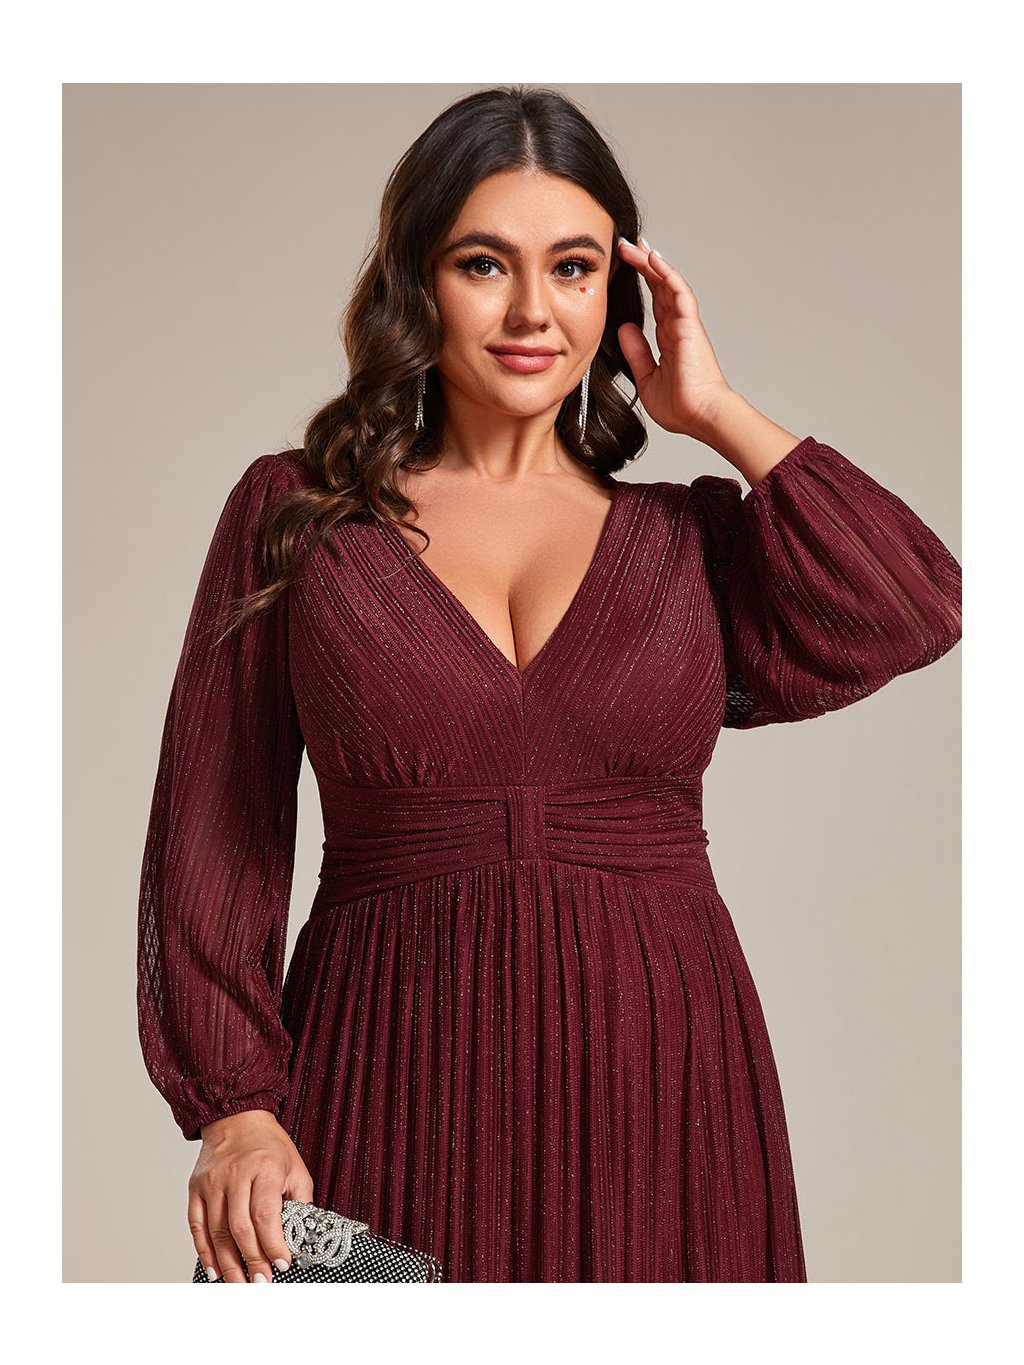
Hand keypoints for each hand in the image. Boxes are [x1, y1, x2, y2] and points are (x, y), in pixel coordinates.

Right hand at [188, 1109, 315, 1283]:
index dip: (273, 1244)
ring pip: (217, 1232)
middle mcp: (236, 1174)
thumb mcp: (296, 1167)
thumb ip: (300, 1202)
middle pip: (240, 1227)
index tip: (282, 1265)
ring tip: (240, 1283)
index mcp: (266, 1167)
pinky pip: (197, 1226)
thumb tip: (303, 1238)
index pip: (266, 1214)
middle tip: (261, 1282)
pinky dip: (205, 1251)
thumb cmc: (269, 1145)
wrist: (237, 1118)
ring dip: (228, 1264)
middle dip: (252, 1260)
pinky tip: (215, 1269)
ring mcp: (213, 1181)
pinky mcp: (196, 1188)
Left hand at [615, 237, 733, 438]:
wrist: (701, 416)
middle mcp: (679, 327)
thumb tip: (625, 329)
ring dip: (651, 262)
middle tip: (625, 245)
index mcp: (670, 339)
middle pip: (660, 286)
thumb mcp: (647, 378)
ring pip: (668, 283)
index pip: (655, 302)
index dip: (642, 282)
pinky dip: (667, 274)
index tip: (625, 265)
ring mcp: (686, 324)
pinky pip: (679, 292)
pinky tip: (653, 258)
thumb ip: (637, 353)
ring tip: (634, 245)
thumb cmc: (682, 406)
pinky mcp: (690, 325)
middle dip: (643, 264)